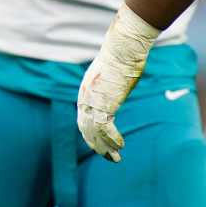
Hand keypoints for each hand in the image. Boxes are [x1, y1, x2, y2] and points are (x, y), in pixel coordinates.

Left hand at [77, 3, 160, 162]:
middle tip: (109, 157)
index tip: (100, 145)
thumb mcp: (110, 77)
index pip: (83, 119)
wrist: (122, 49)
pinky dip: (112, 139)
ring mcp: (92, 100)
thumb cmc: (121, 59)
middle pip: (85, 128)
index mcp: (85, 92)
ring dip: (105, 146)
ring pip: (93, 131)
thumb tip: (113, 91)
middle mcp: (84, 97)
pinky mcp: (102, 102)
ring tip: (116, 157)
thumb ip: (108, 88)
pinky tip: (121, 145)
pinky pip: (104, 128)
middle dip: (96, 145)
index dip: (90, 135)